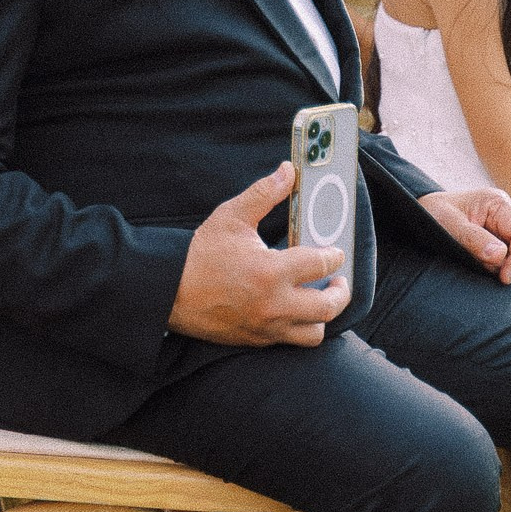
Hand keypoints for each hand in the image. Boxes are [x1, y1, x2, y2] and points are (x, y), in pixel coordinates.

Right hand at [168, 165, 349, 346]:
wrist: (168, 291)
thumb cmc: (200, 254)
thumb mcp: (232, 217)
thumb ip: (264, 193)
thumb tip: (288, 172)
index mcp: (271, 272)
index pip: (322, 265)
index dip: (334, 255)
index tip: (335, 251)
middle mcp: (273, 304)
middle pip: (328, 306)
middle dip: (341, 292)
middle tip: (339, 280)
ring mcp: (266, 326)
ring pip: (314, 333)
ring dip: (322, 316)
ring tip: (318, 299)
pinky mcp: (255, 339)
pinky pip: (289, 340)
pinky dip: (298, 325)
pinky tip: (294, 309)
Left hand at [420, 186, 510, 283]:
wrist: (419, 214)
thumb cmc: (430, 214)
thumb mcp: (446, 224)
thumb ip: (472, 239)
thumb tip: (500, 257)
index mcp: (498, 203)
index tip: (503, 278)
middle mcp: (507, 216)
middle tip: (494, 277)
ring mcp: (506, 231)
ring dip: (510, 269)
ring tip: (481, 269)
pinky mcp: (500, 244)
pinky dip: (503, 271)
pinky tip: (482, 270)